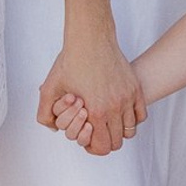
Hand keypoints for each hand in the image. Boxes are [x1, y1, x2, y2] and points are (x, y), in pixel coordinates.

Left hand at [37, 31, 143, 155]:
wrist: (90, 38)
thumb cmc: (72, 61)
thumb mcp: (50, 88)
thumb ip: (45, 113)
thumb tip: (52, 128)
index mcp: (97, 111)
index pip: (103, 147)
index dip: (94, 147)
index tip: (88, 138)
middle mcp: (115, 107)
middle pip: (118, 142)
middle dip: (106, 140)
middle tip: (97, 131)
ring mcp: (127, 98)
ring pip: (130, 130)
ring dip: (119, 130)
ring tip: (107, 121)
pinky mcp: (135, 88)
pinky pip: (140, 115)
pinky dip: (132, 118)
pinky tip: (120, 111)